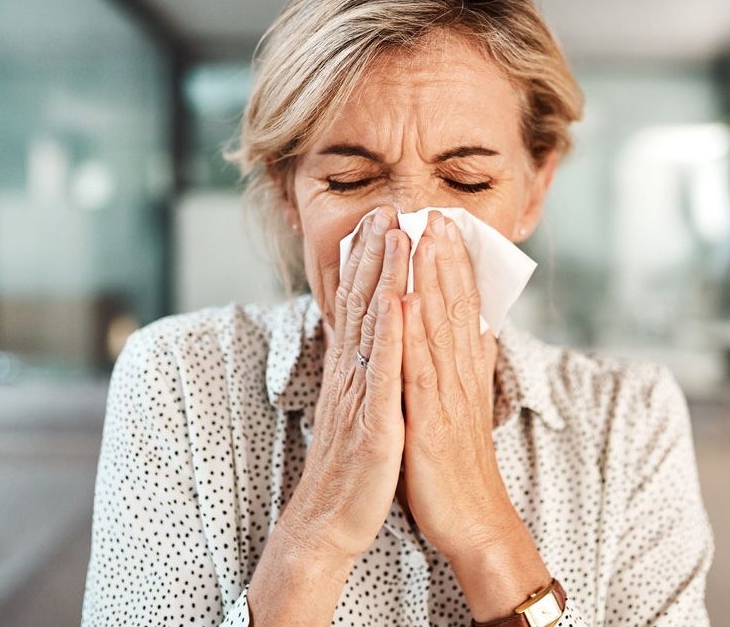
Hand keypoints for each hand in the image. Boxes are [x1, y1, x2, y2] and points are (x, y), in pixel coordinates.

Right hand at [250, 208, 410, 623]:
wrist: (330, 522)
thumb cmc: (352, 467)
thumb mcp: (357, 407)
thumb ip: (363, 369)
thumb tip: (372, 335)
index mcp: (352, 371)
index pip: (357, 305)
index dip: (367, 261)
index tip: (379, 220)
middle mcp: (351, 375)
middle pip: (360, 303)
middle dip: (374, 253)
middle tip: (385, 207)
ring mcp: (361, 396)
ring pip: (372, 327)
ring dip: (383, 278)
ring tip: (395, 235)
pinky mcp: (375, 423)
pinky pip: (383, 374)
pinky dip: (390, 336)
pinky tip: (398, 303)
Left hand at [399, 211, 512, 557]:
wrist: (472, 519)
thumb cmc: (460, 464)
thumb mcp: (464, 405)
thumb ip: (469, 365)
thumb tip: (480, 330)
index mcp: (464, 371)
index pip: (463, 308)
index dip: (454, 264)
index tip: (445, 224)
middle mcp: (459, 376)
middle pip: (455, 307)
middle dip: (445, 258)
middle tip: (438, 213)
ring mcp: (445, 395)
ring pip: (439, 328)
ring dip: (432, 282)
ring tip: (425, 239)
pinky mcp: (428, 420)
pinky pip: (418, 371)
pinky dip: (412, 334)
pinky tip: (403, 302)